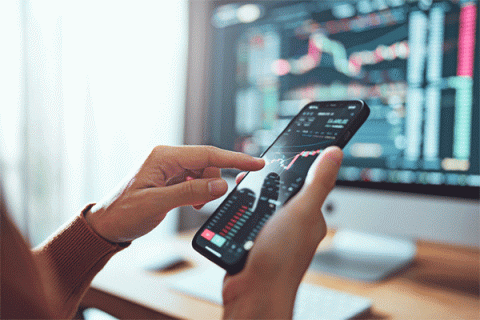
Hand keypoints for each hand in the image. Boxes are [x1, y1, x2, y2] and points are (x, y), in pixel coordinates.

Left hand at [85, 145, 263, 242]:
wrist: (107, 225)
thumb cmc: (124, 213)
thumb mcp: (157, 204)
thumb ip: (190, 193)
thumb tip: (221, 185)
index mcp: (163, 157)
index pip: (207, 154)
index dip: (234, 159)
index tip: (256, 163)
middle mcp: (168, 158)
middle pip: (207, 164)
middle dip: (212, 183)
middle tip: (203, 203)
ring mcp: (170, 168)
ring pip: (203, 174)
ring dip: (204, 190)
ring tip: (192, 206)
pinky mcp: (171, 179)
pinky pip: (195, 182)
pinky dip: (199, 193)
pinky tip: (190, 203)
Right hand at [221, 146, 342, 318]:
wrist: (253, 294)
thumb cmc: (281, 259)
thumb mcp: (302, 211)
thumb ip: (318, 182)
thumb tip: (336, 153)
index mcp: (310, 217)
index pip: (306, 183)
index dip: (293, 167)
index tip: (281, 154)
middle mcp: (293, 225)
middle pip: (279, 192)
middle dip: (265, 181)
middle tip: (252, 174)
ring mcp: (272, 234)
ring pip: (260, 204)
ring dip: (249, 196)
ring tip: (240, 188)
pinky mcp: (254, 242)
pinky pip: (246, 219)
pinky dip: (239, 212)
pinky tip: (234, 209)